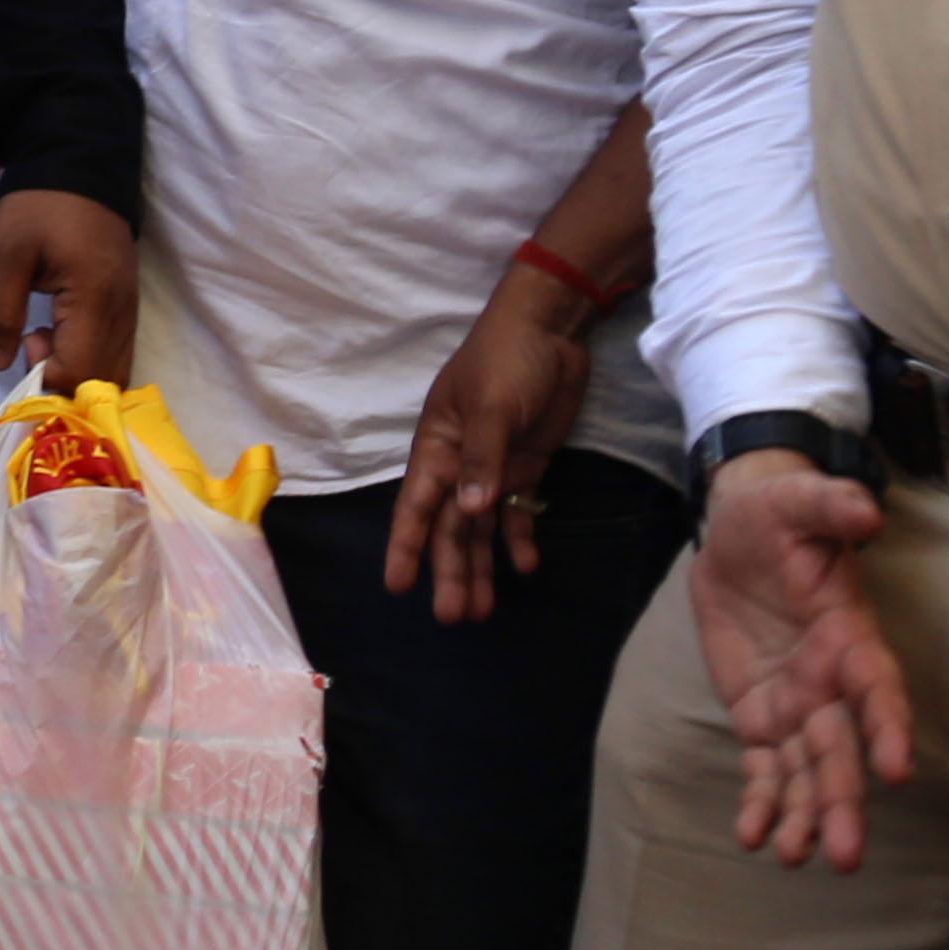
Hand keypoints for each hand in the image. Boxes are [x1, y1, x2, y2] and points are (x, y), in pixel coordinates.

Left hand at [0, 186, 135, 392]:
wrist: (80, 164)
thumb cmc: (40, 206)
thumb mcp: (8, 253)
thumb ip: (0, 311)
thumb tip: (0, 364)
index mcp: (95, 299)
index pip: (81, 371)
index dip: (47, 373)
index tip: (24, 341)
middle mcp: (123, 313)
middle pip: (104, 379)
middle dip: (64, 378)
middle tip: (31, 340)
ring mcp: (131, 310)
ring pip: (115, 370)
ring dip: (77, 370)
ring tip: (44, 335)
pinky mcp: (128, 305)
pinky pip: (116, 350)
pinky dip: (89, 358)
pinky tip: (61, 332)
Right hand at [386, 278, 596, 620]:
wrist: (550, 332)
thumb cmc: (505, 360)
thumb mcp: (490, 406)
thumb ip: (481, 459)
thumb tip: (469, 511)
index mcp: (437, 449)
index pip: (417, 507)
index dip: (407, 547)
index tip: (398, 586)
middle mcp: (460, 467)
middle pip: (452, 529)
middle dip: (451, 572)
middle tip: (453, 617)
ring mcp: (493, 470)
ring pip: (482, 529)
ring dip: (482, 567)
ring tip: (482, 611)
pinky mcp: (526, 467)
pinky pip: (518, 513)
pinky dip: (520, 539)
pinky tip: (526, 568)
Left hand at [690, 455, 917, 868]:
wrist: (742, 530)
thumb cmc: (779, 515)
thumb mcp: (796, 501)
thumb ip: (829, 507)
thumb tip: (863, 511)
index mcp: (848, 637)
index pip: (875, 687)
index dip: (887, 726)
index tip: (894, 771)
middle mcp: (831, 682)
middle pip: (841, 749)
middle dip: (843, 801)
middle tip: (844, 855)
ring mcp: (798, 704)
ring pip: (808, 770)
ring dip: (806, 814)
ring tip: (798, 858)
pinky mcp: (761, 715)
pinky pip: (765, 767)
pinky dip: (763, 801)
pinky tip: (755, 838)